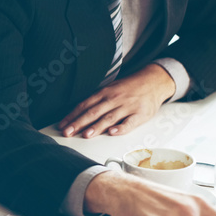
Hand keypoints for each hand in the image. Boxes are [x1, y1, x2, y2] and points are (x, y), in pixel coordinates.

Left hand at [58, 63, 175, 137]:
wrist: (154, 81)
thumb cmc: (129, 88)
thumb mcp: (111, 89)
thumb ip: (97, 100)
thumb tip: (79, 113)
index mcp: (105, 93)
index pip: (85, 105)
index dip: (72, 115)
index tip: (62, 125)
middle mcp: (114, 99)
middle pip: (93, 112)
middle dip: (79, 123)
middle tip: (67, 132)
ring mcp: (127, 106)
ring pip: (109, 118)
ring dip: (96, 127)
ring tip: (86, 135)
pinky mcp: (140, 114)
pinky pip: (130, 122)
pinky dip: (121, 128)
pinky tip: (112, 133)